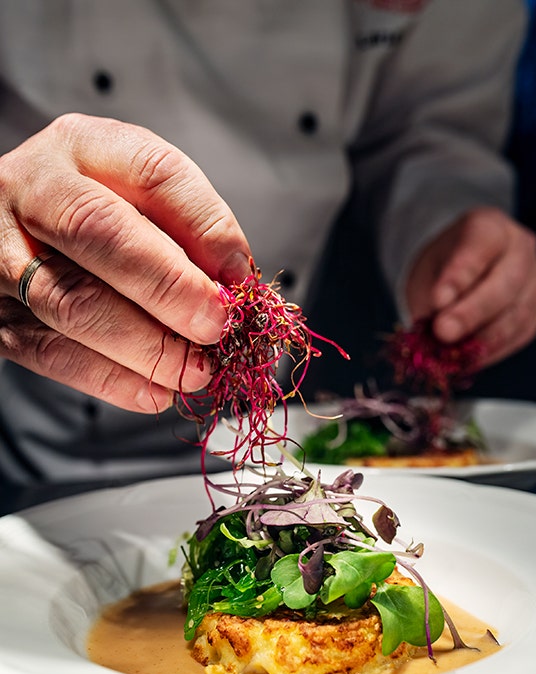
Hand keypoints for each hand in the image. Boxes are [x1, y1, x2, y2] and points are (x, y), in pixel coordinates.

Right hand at [0, 113, 251, 411]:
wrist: (13, 241)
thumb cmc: (98, 224)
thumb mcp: (140, 205)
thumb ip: (186, 237)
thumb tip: (235, 291)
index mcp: (84, 149)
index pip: (152, 172)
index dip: (204, 227)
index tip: (240, 276)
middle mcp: (33, 190)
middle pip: (98, 231)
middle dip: (170, 286)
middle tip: (216, 324)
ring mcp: (3, 252)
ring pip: (73, 302)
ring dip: (147, 347)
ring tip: (196, 370)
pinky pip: (52, 353)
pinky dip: (113, 380)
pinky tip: (156, 390)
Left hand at [403, 207, 535, 367]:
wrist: (459, 276)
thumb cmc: (443, 269)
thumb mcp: (430, 272)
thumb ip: (435, 295)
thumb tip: (440, 329)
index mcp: (490, 227)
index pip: (480, 246)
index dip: (460, 274)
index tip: (438, 299)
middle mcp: (521, 249)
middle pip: (505, 282)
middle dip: (472, 312)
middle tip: (443, 332)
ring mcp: (534, 281)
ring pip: (517, 313)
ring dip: (484, 339)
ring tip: (454, 354)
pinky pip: (519, 335)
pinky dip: (493, 351)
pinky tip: (470, 360)